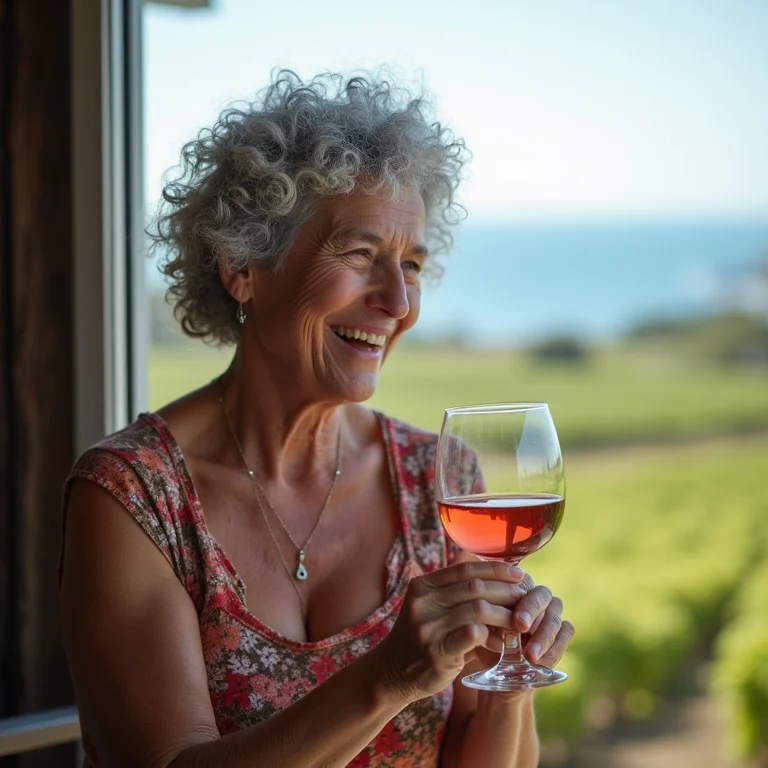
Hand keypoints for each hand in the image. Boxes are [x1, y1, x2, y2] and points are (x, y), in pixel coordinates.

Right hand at [376, 560, 525, 701]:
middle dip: (505, 591)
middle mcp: (422, 602)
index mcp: (422, 585)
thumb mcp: (429, 605)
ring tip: (520, 622)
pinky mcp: (436, 652)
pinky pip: (472, 635)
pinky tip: (502, 642)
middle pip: (474, 587)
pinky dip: (492, 635)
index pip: (465, 569)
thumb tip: (491, 567)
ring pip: (478, 609)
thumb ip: (453, 588)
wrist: (393, 672)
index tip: (518, 574)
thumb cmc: (422, 635)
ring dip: (505, 614)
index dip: (495, 569)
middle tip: (525, 599)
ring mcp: (427, 627)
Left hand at [474, 572, 574, 669]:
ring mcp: (552, 612)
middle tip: (522, 627)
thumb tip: (486, 616)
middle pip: (542, 596)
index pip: (523, 585)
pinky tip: (540, 661)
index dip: (521, 602)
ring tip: (531, 655)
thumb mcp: (481, 626)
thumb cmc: (485, 640)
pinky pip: (566, 632)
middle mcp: (537, 596)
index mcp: (516, 587)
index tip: (516, 621)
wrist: (496, 669)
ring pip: (555, 617)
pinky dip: (554, 648)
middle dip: (532, 612)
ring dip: (544, 636)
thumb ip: (486, 617)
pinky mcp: (562, 631)